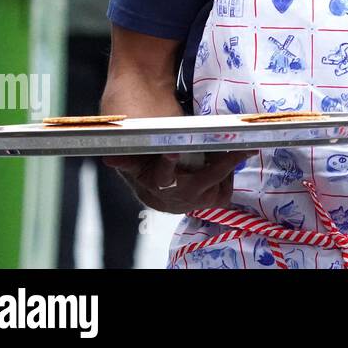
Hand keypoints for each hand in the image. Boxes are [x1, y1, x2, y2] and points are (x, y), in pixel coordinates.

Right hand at [103, 150, 255, 213]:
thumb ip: (126, 159)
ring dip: (228, 167)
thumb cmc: (151, 174)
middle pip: (208, 178)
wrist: (161, 197)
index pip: (164, 176)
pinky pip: (226, 190)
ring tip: (232, 149)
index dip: (168, 164)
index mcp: (162, 184)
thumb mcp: (137, 165)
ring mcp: (200, 202)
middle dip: (224, 162)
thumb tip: (108, 158)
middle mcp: (182, 196)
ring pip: (221, 183)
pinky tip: (228, 162)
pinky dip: (229, 176)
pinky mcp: (212, 202)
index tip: (172, 151)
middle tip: (239, 145)